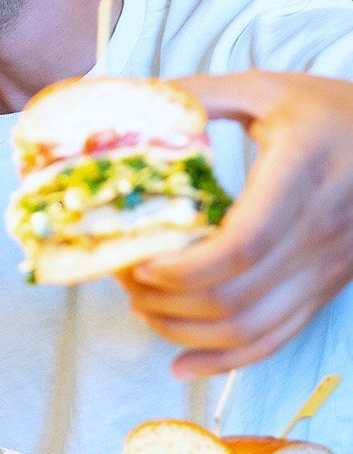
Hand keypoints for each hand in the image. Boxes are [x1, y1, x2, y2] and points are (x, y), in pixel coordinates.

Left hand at [118, 71, 352, 376]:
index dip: (182, 268)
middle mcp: (319, 231)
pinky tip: (181, 363)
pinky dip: (225, 360)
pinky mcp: (327, 289)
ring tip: (142, 308)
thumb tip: (128, 105)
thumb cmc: (328, 111)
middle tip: (124, 279)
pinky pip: (276, 340)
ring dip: (184, 331)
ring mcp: (327, 267)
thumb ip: (197, 97)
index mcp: (301, 175)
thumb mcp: (265, 89)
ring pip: (250, 328)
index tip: (138, 261)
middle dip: (166, 299)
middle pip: (235, 296)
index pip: (241, 246)